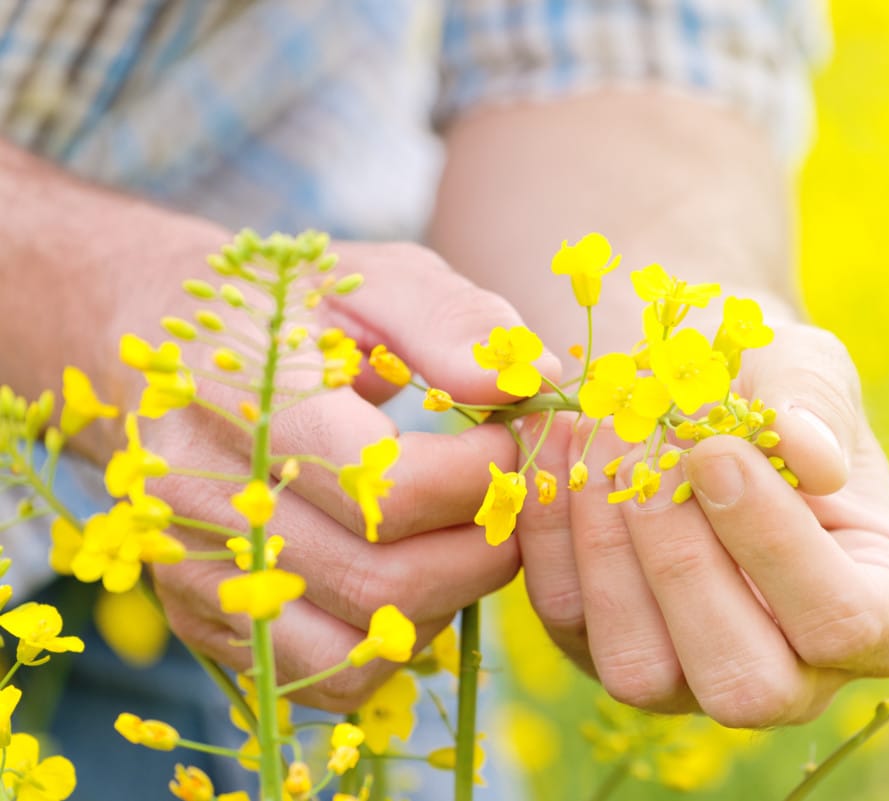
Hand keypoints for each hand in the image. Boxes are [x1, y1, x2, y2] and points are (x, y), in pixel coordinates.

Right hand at [145, 241, 555, 710]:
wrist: (159, 348)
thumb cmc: (285, 310)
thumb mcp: (370, 278)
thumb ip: (451, 320)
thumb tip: (531, 382)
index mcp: (244, 401)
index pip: (388, 489)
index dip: (481, 477)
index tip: (513, 441)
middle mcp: (201, 500)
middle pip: (383, 581)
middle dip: (484, 545)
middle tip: (511, 497)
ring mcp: (195, 571)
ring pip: (363, 643)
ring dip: (449, 598)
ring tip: (464, 530)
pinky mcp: (204, 618)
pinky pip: (328, 673)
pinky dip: (395, 640)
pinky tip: (413, 571)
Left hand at [517, 322, 888, 726]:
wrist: (698, 396)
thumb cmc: (773, 388)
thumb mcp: (808, 367)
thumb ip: (815, 401)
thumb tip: (810, 454)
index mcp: (883, 615)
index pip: (842, 622)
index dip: (774, 542)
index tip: (717, 450)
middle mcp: (794, 674)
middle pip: (742, 683)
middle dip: (684, 564)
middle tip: (652, 454)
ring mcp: (693, 680)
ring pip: (641, 670)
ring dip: (609, 549)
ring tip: (603, 438)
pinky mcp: (605, 653)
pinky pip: (567, 620)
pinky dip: (552, 532)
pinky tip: (558, 448)